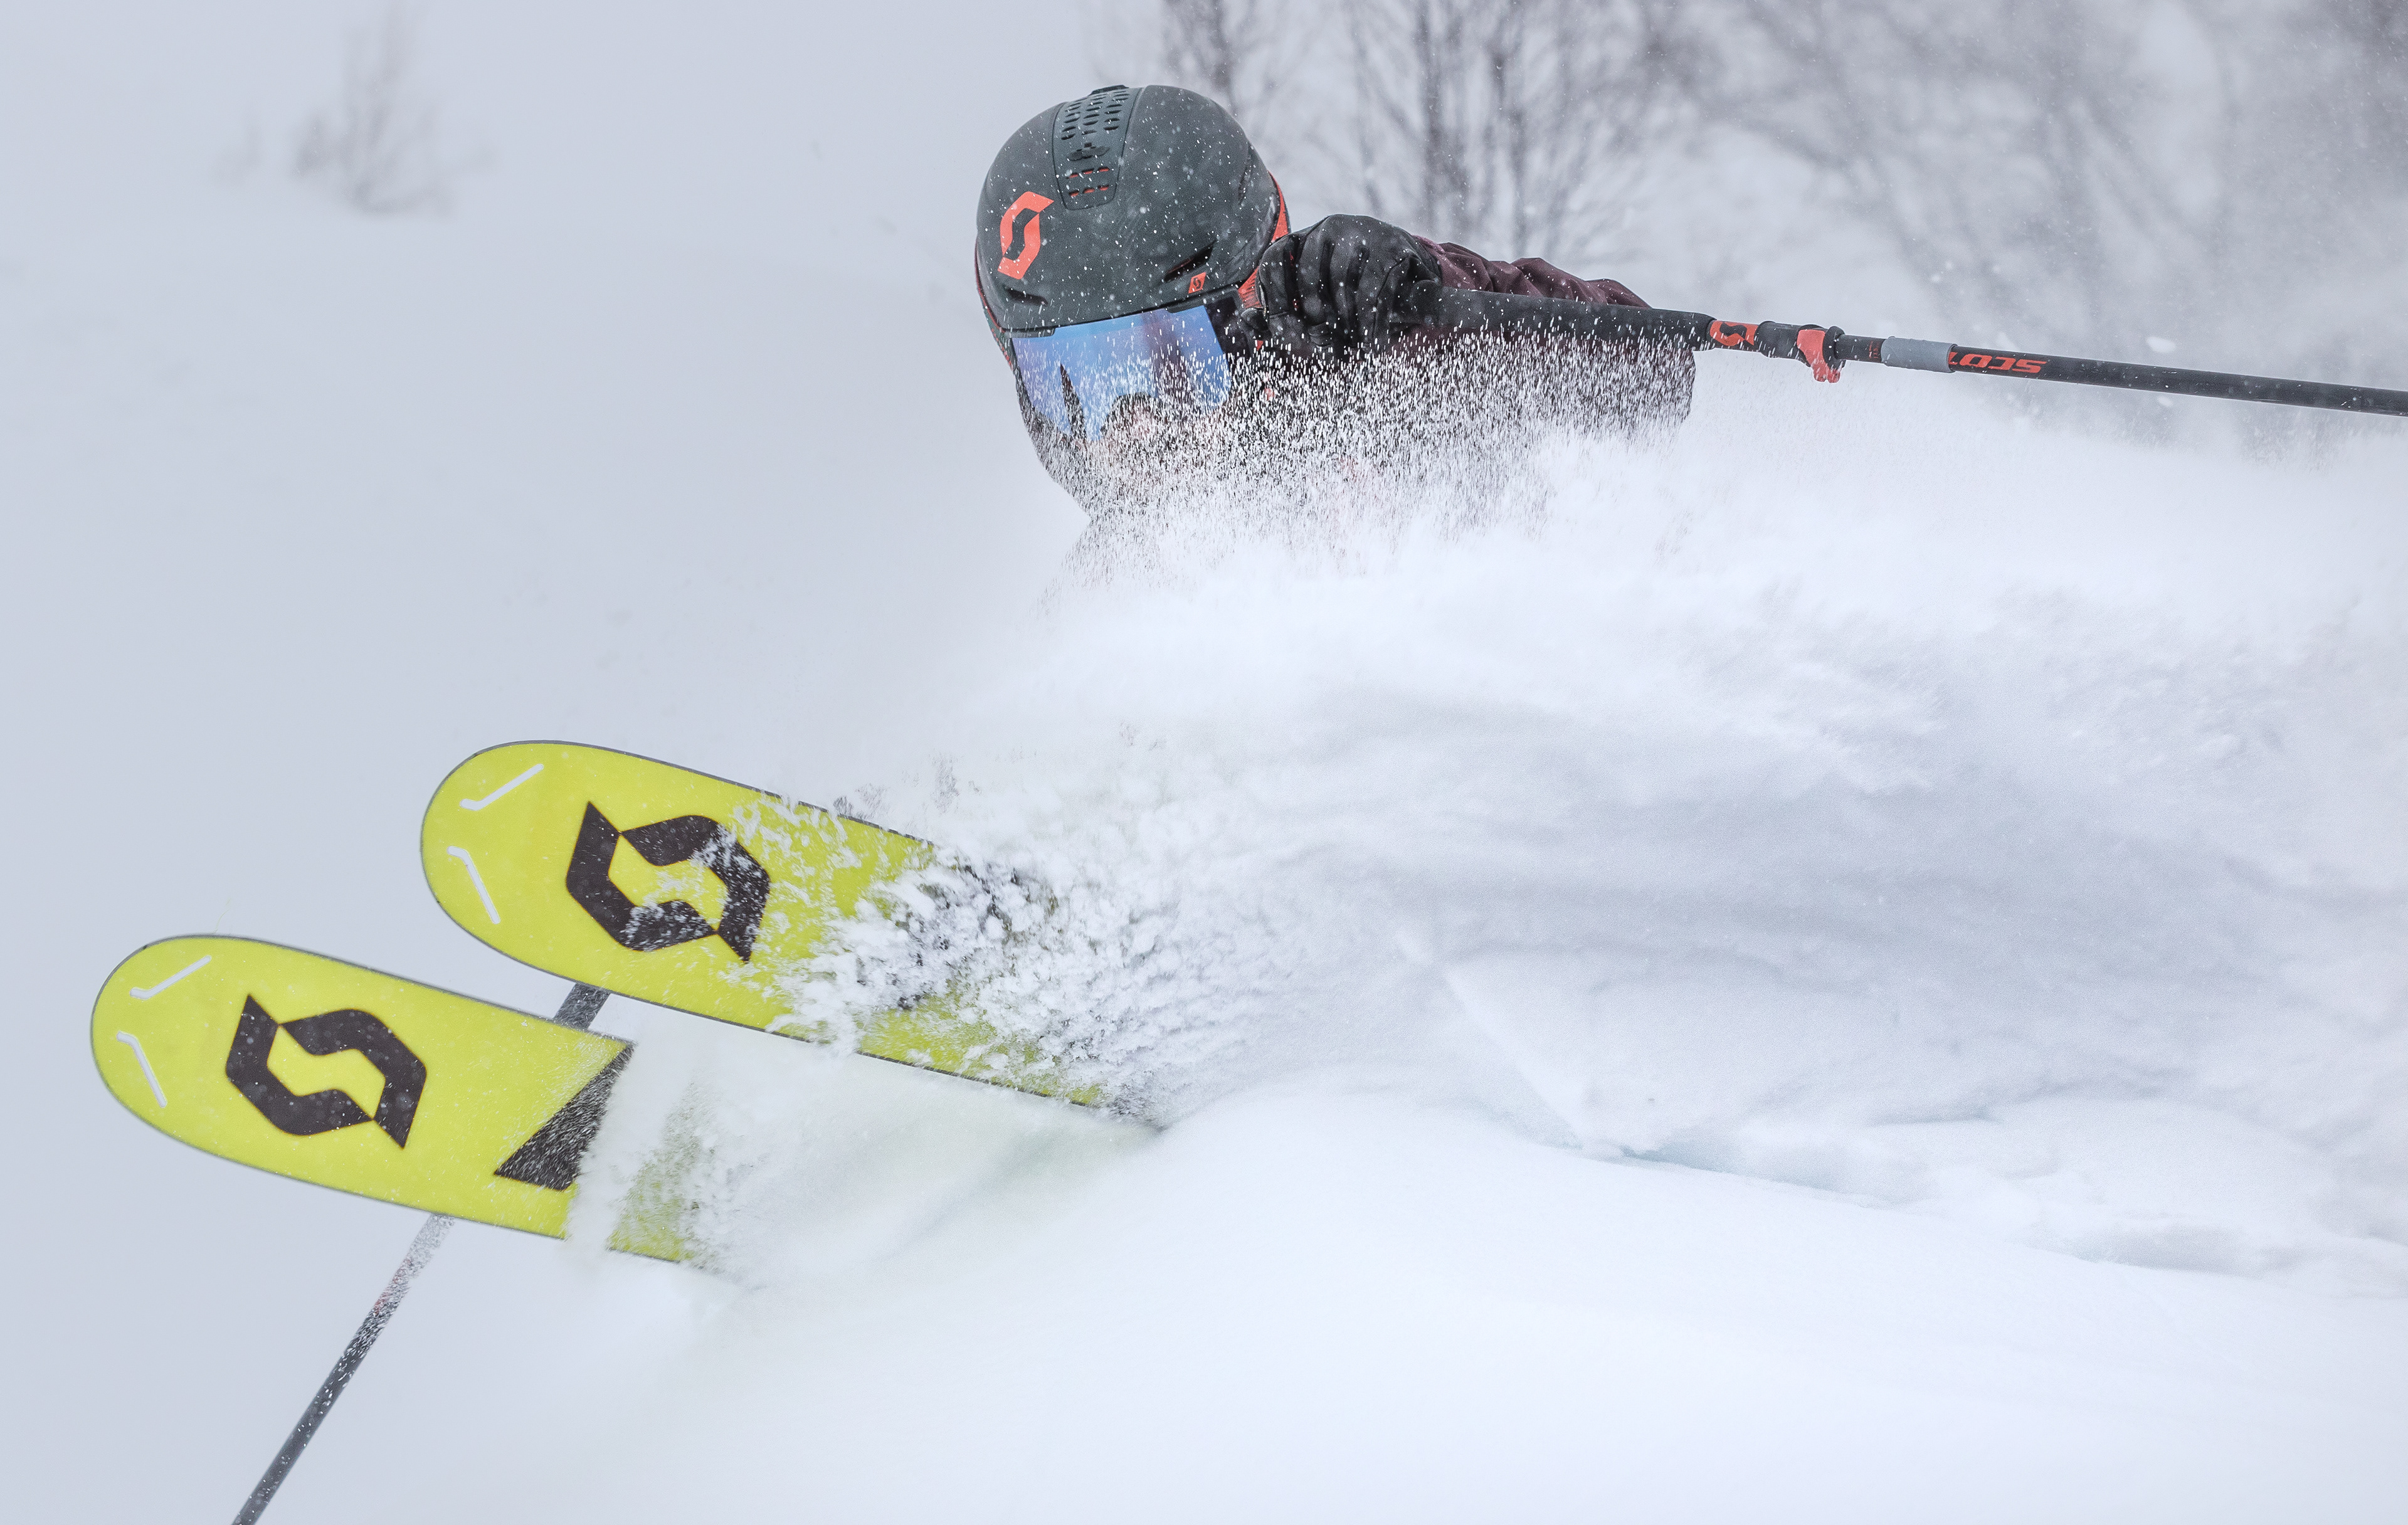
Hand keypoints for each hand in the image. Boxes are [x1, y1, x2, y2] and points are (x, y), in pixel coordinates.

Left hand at [1235, 215, 1440, 360]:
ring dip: (1345, 319)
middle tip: (1323, 336)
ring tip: (1352, 338)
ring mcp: (1360, 232)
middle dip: (1314, 313)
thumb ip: (1283, 314)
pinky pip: (1369, 290)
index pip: (1274, 258)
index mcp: (1304, 242)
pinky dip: (1369, 324)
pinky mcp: (1389, 247)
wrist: (1415, 284)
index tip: (1279, 326)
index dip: (1271, 293)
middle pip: (1306, 273)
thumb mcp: (1320, 305)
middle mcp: (1328, 229)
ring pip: (1339, 281)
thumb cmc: (1357, 297)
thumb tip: (1246, 321)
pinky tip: (1372, 344)